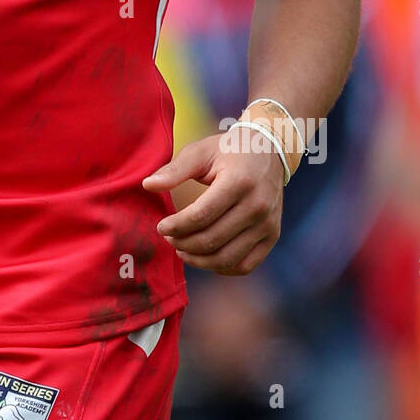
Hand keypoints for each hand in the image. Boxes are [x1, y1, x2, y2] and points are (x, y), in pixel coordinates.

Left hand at [142, 126, 284, 274]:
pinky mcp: (272, 236)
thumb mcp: (200, 152)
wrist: (269, 151)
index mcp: (238, 182)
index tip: (161, 226)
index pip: (201, 215)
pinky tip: (206, 257)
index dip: (176, 226)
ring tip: (182, 250)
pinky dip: (222, 268)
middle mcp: (257, 206)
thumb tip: (146, 185)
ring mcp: (267, 224)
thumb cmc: (228, 151)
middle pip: (212, 239)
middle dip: (183, 243)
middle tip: (168, 237)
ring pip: (227, 258)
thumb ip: (174, 170)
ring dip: (198, 260)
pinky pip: (246, 265)